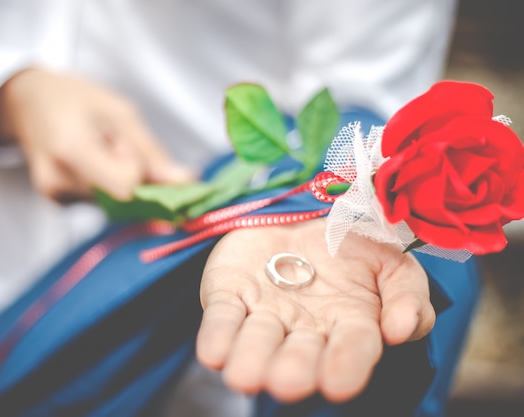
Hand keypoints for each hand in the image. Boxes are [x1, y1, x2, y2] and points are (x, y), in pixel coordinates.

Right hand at [0, 68, 193, 201]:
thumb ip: (152, 152)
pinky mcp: (58, 203)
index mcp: (70, 148)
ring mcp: (55, 196)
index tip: (125, 143)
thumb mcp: (119, 111)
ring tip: (99, 151)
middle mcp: (58, 181)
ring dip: (121, 181)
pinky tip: (92, 163)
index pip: (125, 186)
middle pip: (123, 199)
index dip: (137, 168)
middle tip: (113, 144)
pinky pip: (102, 204)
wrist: (27, 102)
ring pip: (116, 204)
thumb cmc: (74, 98)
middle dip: (133, 176)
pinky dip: (108, 186)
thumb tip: (187, 182)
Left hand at [196, 218, 434, 403]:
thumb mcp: (393, 260)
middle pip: (300, 352)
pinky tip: (213, 354)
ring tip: (243, 376)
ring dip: (251, 357)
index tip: (338, 384)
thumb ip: (407, 294)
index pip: (353, 348)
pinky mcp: (229, 294)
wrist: (305, 210)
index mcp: (350, 323)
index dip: (347, 364)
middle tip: (285, 382)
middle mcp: (304, 327)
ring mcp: (265, 312)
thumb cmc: (353, 243)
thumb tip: (401, 330)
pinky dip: (218, 334)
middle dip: (294, 368)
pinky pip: (223, 315)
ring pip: (257, 339)